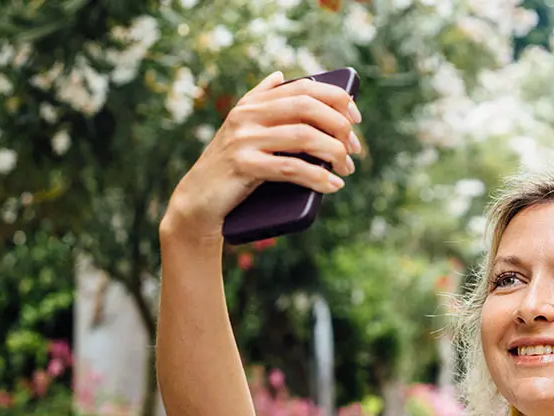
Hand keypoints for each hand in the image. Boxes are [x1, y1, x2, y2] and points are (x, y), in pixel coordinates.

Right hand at [161, 71, 362, 243]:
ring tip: (347, 169)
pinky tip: (333, 186)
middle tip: (355, 148)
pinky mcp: (243, 165)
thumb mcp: (242, 130)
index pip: (303, 88)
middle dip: (339, 126)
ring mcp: (244, 139)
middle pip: (307, 108)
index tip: (356, 117)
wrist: (197, 203)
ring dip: (334, 153)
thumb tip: (281, 75)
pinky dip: (318, 177)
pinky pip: (291, 168)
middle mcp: (248, 116)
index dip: (336, 98)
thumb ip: (260, 101)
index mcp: (252, 104)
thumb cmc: (229, 170)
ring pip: (303, 136)